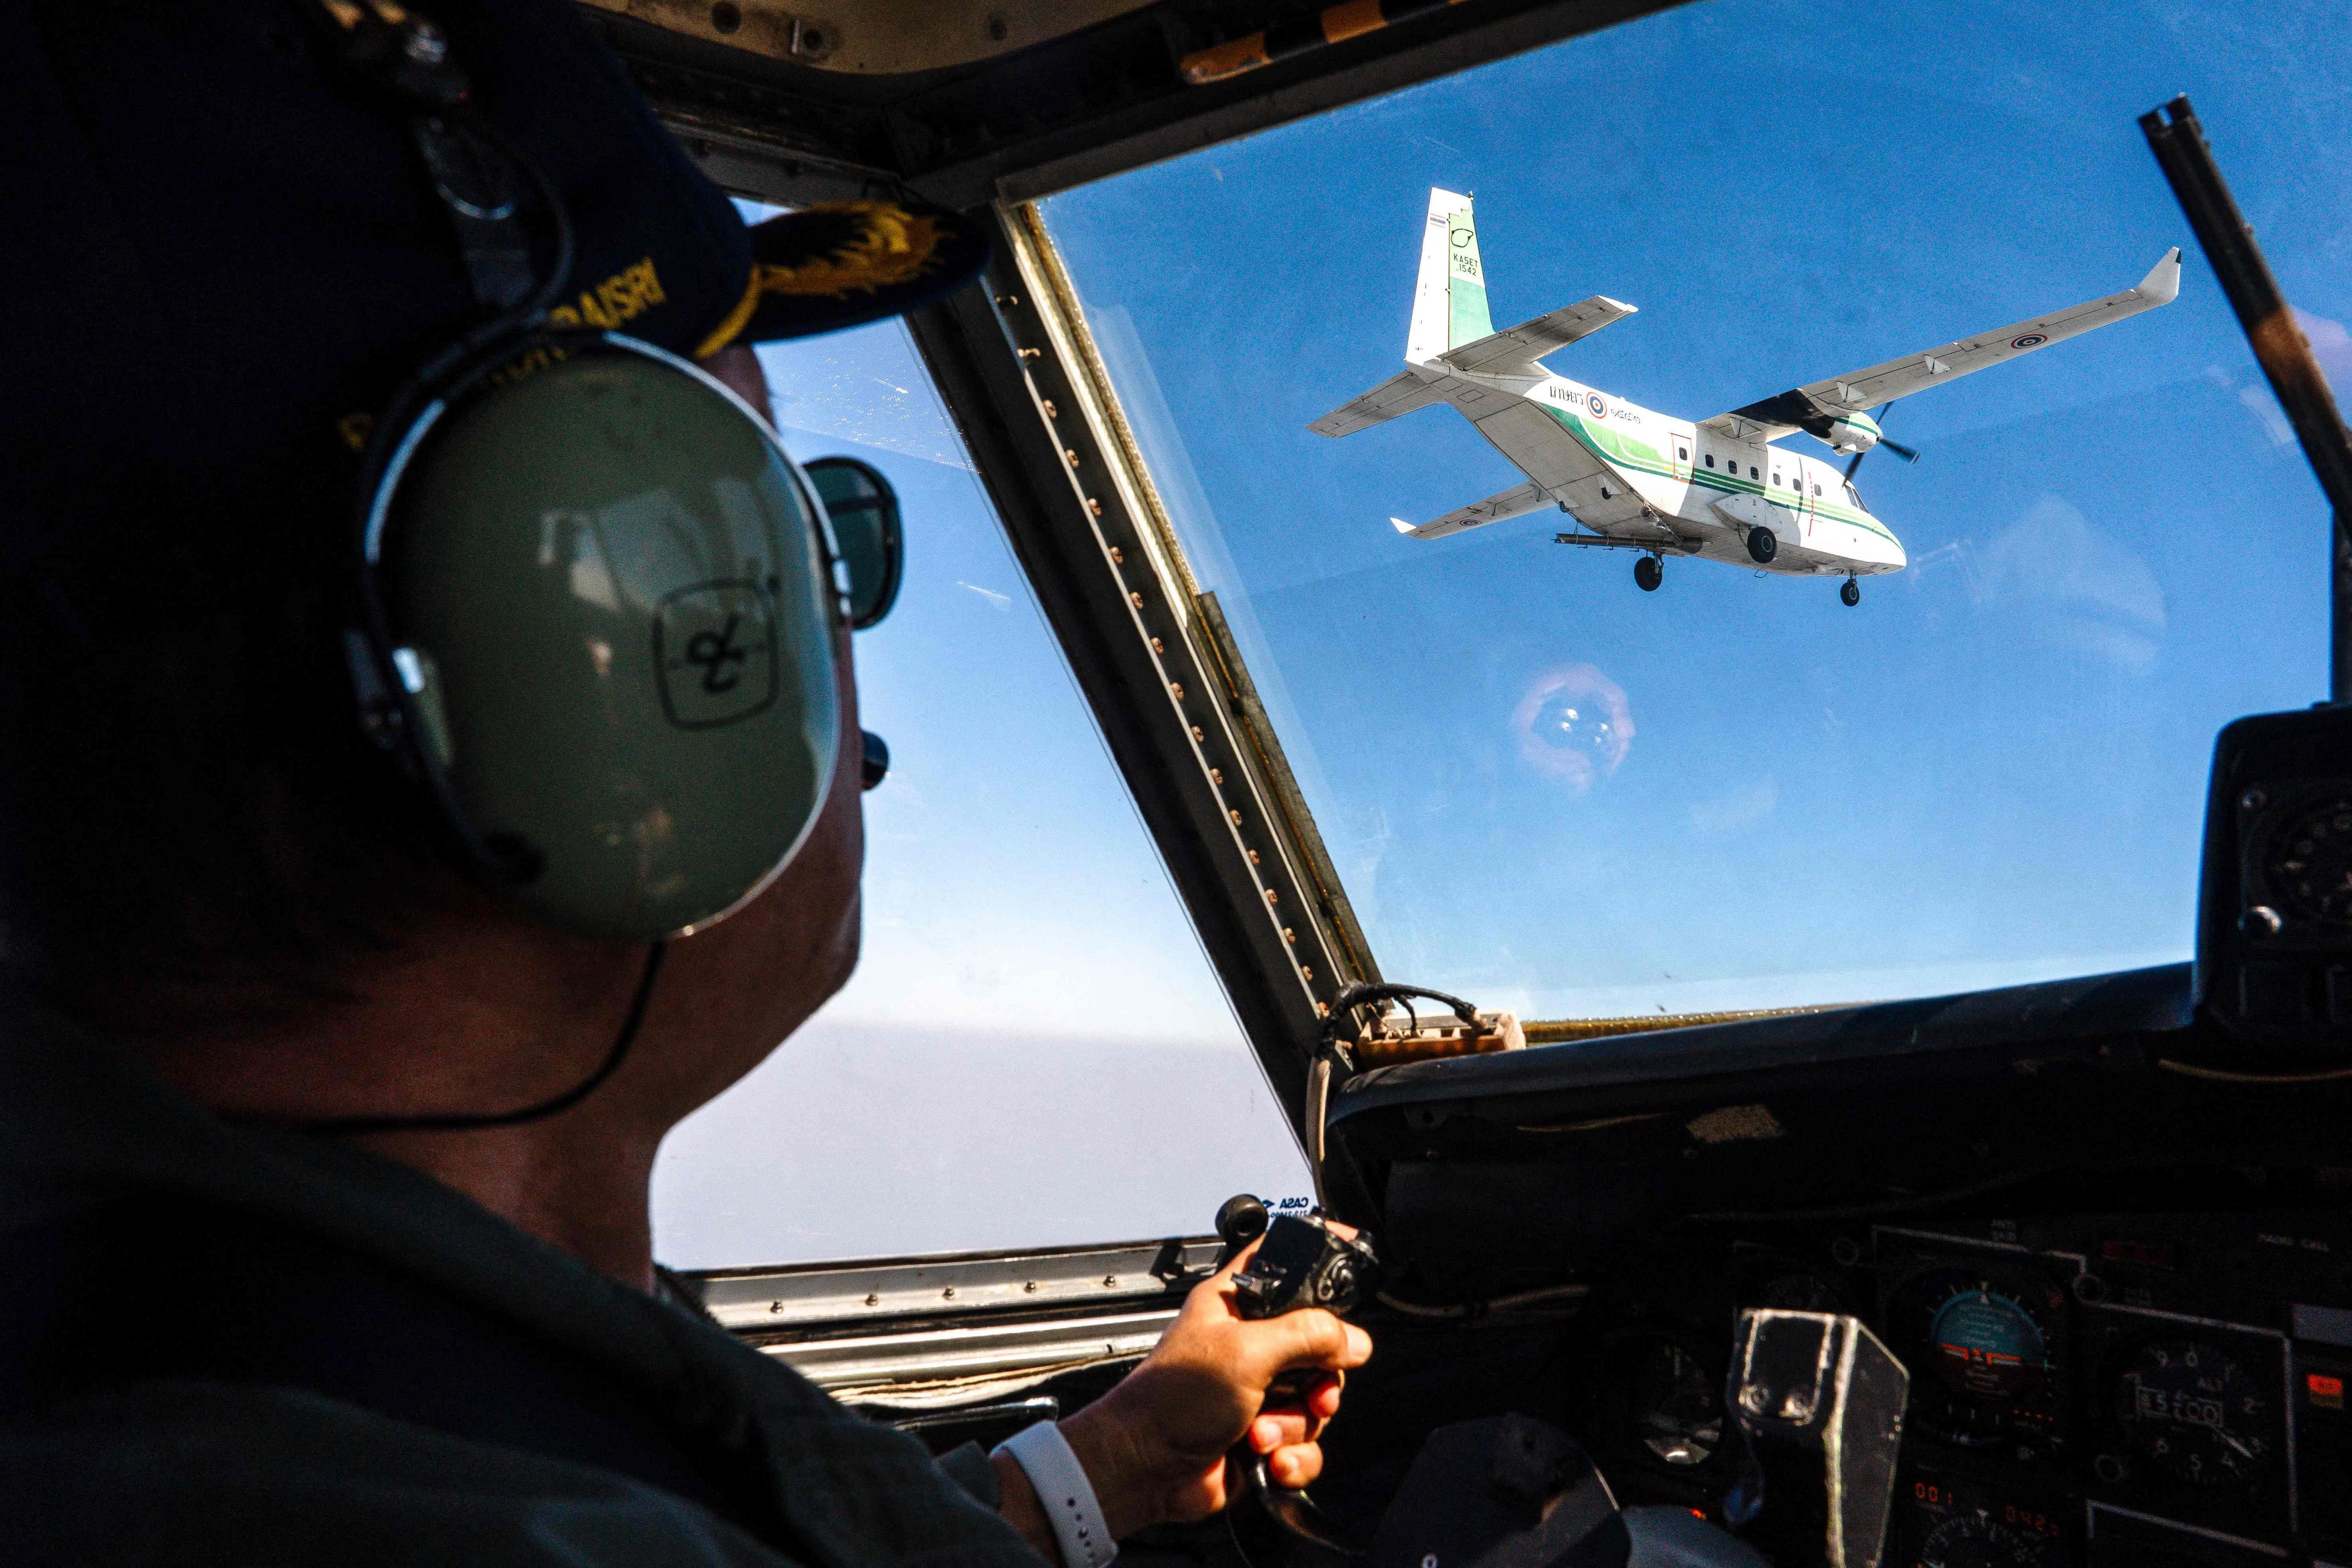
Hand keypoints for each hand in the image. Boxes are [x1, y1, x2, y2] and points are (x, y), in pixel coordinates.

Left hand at [1045, 1236, 1373, 1538]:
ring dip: (1295, 1424)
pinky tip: (1269, 1458)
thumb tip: (1354, 1339)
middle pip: (1320, 1346)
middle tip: (1310, 1391)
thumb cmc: (1171, 1400)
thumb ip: (1307, 1335)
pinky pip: (1307, 1444)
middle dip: (1321, 1378)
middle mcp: (1251, 1345)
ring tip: (1261, 1431)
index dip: (1318, 1256)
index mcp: (1238, 1305)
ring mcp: (1259, 1392)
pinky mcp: (1264, 1436)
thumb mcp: (1246, 1351)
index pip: (1285, 1263)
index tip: (1352, 1256)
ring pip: (1316, 1401)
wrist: (1146, 1469)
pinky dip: (1293, 1456)